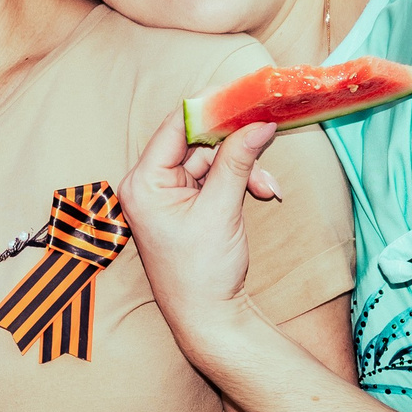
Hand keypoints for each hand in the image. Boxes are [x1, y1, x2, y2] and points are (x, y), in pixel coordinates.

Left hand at [119, 115, 284, 335]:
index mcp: (143, 183)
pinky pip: (215, 178)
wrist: (208, 318)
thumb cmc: (202, 272)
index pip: (175, 128)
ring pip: (212, 160)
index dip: (210, 108)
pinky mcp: (187, 204)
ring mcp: (168, 195)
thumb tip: (258, 122)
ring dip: (244, 168)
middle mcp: (149, 184)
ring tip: (268, 187)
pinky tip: (264, 192)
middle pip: (196, 142)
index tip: (243, 93)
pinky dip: (240, 181)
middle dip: (236, 147)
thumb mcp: (221, 210)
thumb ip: (237, 162)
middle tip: (268, 133)